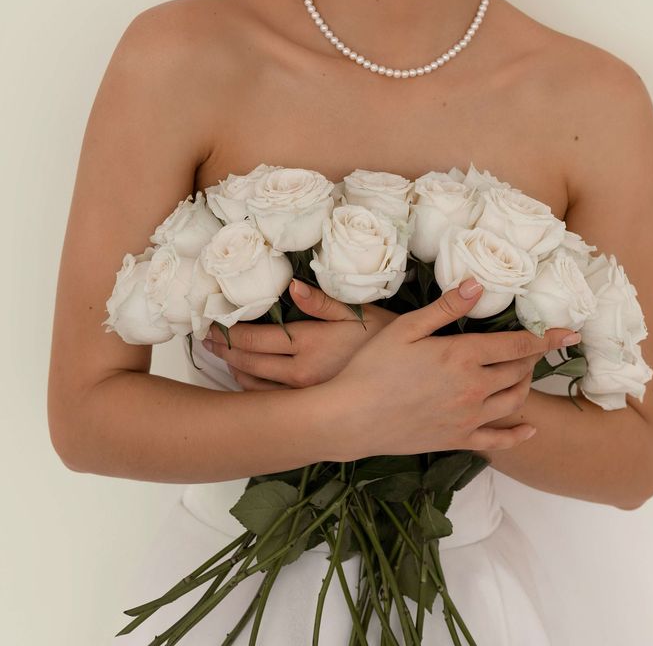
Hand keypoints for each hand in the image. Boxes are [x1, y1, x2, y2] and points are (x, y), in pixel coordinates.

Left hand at [202, 278, 396, 390]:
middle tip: (205, 338)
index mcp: (308, 344)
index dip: (227, 331)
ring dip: (233, 368)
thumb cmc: (383, 338)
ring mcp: (303, 394)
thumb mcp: (356, 312)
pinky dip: (250, 387)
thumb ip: (321, 302)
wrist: (406, 378)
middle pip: (246, 362)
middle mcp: (299, 373)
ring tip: (220, 354)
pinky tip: (246, 376)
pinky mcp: (309, 406)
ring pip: (253, 385)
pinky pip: (269, 400)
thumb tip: (291, 286)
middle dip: (222, 349)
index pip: (253, 338)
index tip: (212, 322)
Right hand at [322, 278, 579, 459]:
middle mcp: (473, 389)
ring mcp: (468, 418)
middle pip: (518, 371)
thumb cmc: (373, 367)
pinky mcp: (457, 440)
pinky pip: (498, 440)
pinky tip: (529, 428)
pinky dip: (518, 434)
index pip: (516, 345)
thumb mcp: (406, 328)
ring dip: (525, 386)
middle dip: (533, 358)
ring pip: (513, 402)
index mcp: (462, 357)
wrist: (351, 418)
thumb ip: (445, 308)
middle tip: (538, 347)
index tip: (569, 333)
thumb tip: (478, 285)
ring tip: (526, 373)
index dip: (545, 338)